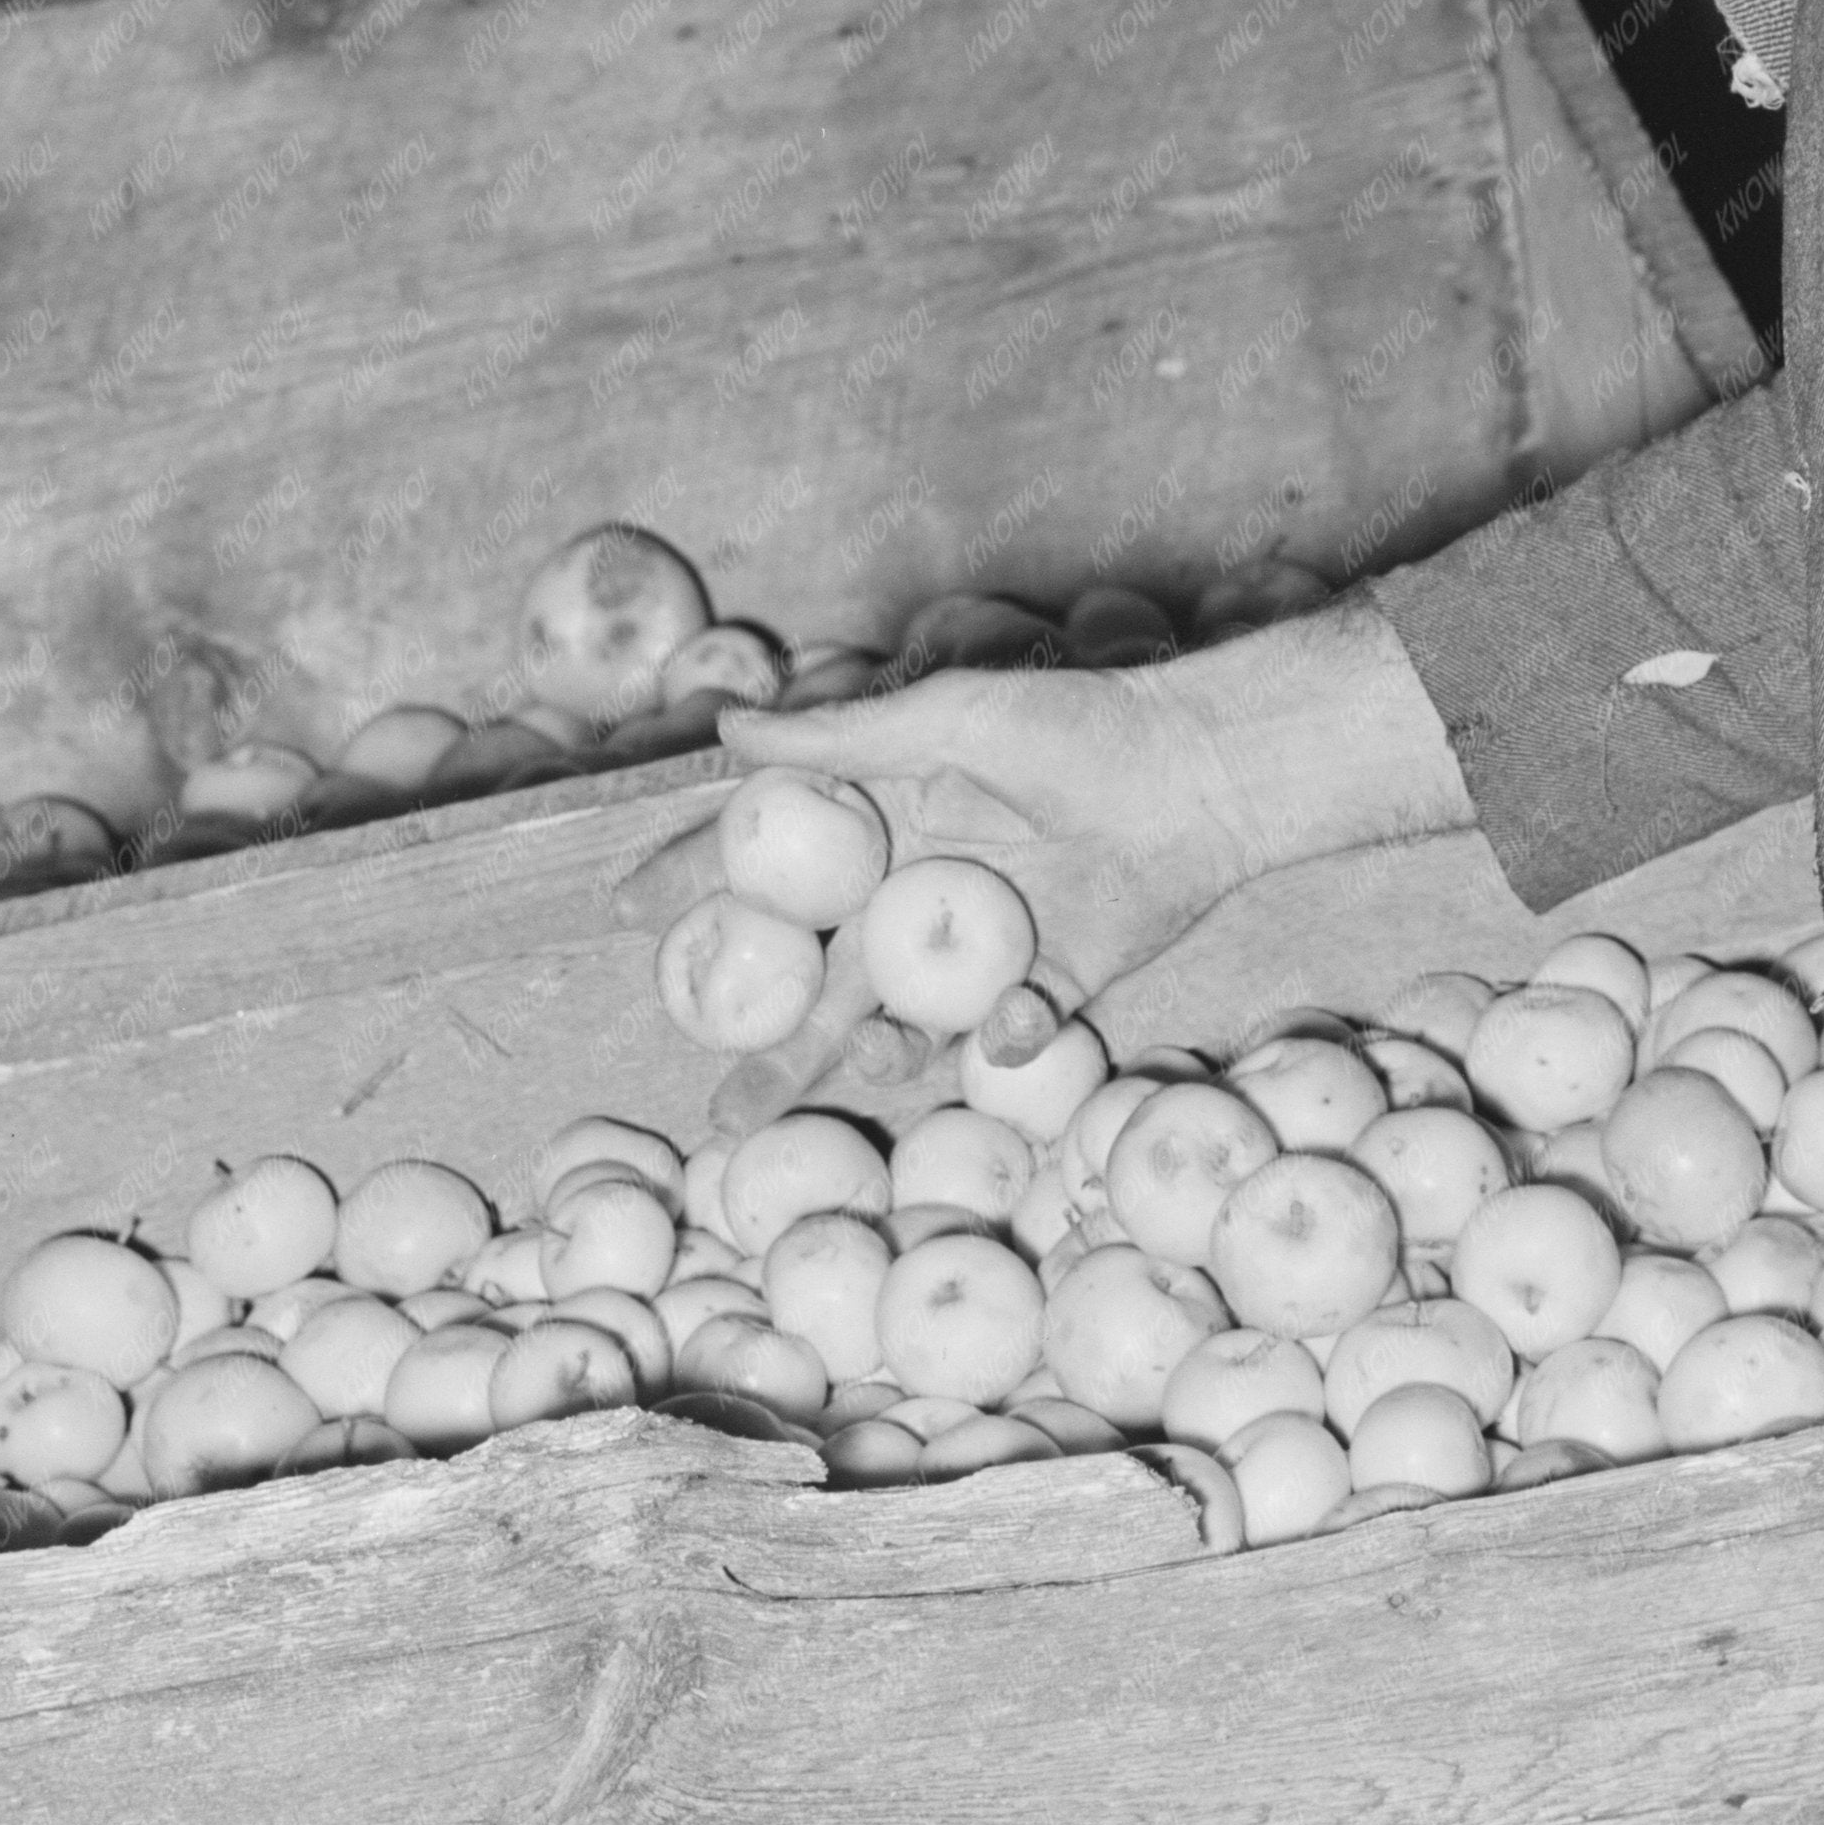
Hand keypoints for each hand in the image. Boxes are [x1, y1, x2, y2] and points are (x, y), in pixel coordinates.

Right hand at [611, 664, 1260, 1026]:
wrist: (1198, 775)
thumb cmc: (1072, 728)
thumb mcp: (949, 720)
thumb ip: (840, 737)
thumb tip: (722, 731)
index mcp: (881, 823)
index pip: (768, 860)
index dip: (695, 882)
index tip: (625, 915)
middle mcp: (914, 892)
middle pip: (819, 979)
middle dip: (767, 1043)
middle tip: (719, 1105)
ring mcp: (977, 947)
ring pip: (899, 1025)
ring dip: (869, 1062)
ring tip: (856, 1070)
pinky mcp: (1050, 983)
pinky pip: (1008, 1032)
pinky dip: (1005, 1036)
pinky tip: (1010, 1022)